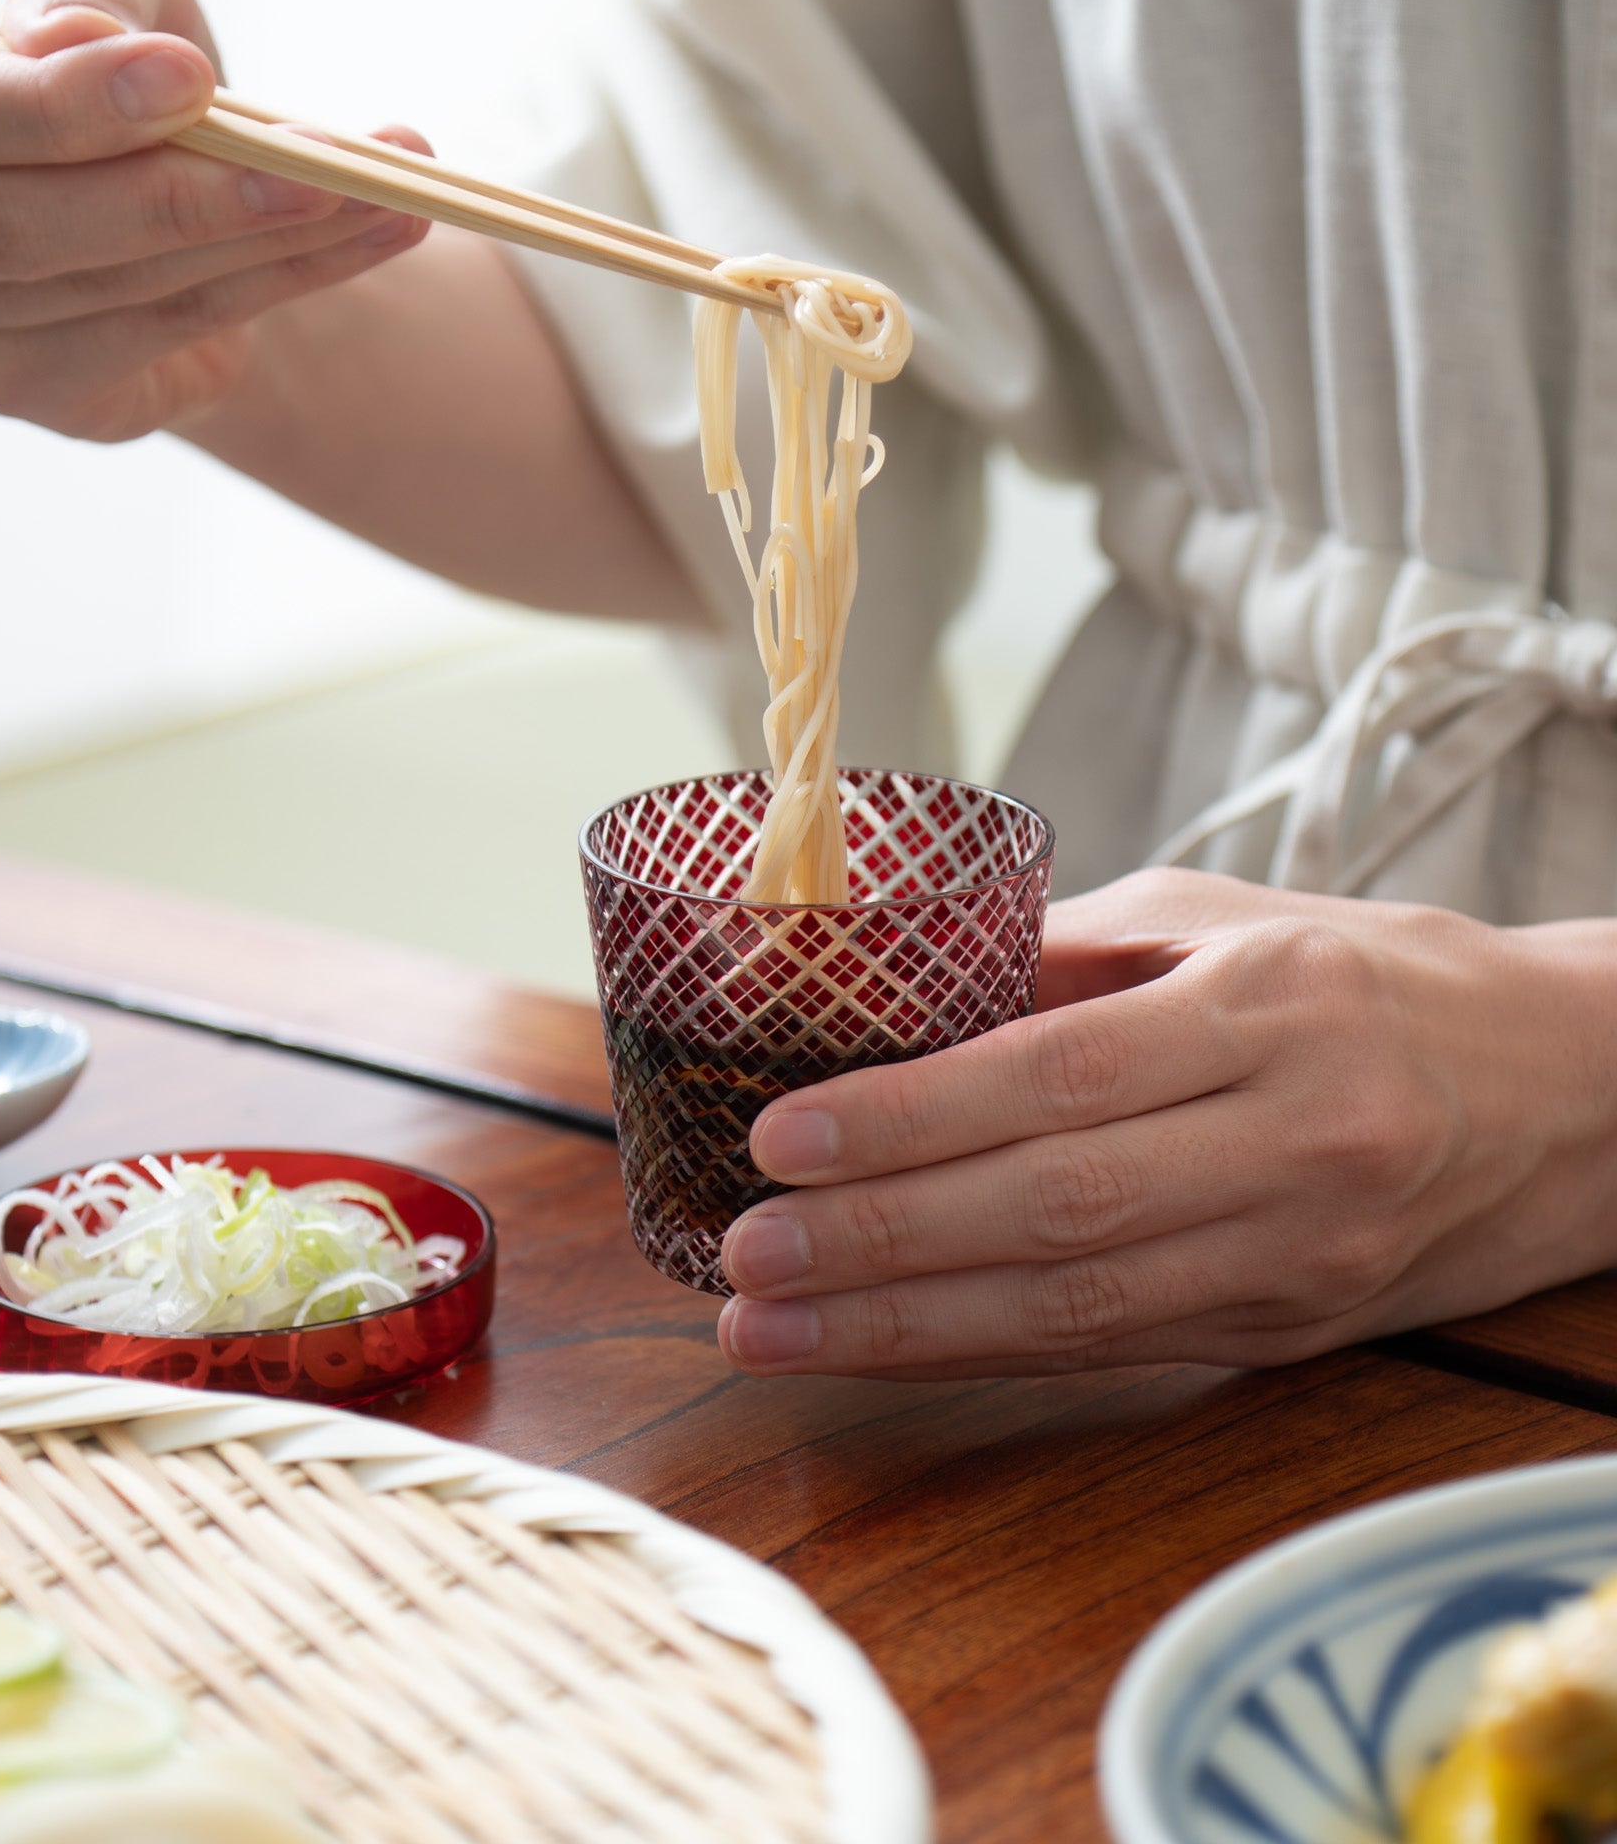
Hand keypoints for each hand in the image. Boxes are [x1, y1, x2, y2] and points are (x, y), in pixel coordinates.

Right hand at [0, 0, 428, 441]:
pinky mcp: (20, 387)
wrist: (142, 195)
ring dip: (261, 240)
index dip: (67, 104)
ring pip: (107, 290)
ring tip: (384, 192)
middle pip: (18, 226)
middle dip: (182, 193)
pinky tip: (371, 237)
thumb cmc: (103, 71)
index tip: (194, 78)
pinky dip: (279, 283)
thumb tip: (70, 39)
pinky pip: (161, 336)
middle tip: (325, 162)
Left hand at [715, 868, 1616, 1377]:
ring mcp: (1297, 1257)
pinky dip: (983, 1354)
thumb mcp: (1228, 922)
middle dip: (879, 1239)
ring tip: (769, 1327)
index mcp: (1271, 1010)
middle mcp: (1293, 1144)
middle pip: (1052, 1207)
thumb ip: (1061, 954)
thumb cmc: (1380, 979)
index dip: (910, 1117)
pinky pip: (1112, 1351)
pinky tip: (880, 1350)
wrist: (1582, 1096)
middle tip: (743, 1251)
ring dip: (904, 1327)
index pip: (1056, 1076)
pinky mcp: (1288, 1333)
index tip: (780, 1136)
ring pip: (1075, 1308)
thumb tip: (888, 983)